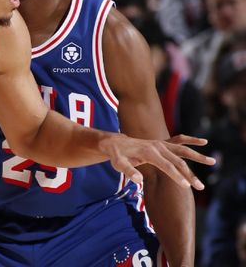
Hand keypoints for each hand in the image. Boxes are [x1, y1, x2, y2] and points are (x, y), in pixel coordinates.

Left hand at [99, 134, 213, 189]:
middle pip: (177, 161)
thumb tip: (138, 180)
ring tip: (212, 162)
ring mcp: (160, 143)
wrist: (114, 142)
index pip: (165, 165)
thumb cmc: (115, 154)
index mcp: (148, 151)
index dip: (176, 176)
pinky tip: (203, 141)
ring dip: (197, 157)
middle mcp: (156, 145)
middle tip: (200, 187)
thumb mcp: (117, 163)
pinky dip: (191, 140)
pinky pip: (179, 140)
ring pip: (182, 151)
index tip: (186, 186)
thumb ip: (127, 171)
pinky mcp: (161, 143)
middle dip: (189, 174)